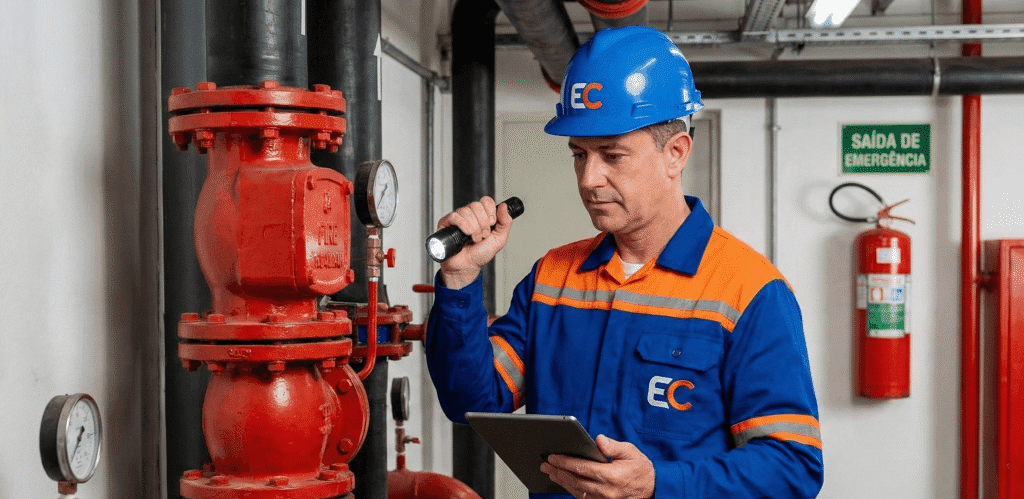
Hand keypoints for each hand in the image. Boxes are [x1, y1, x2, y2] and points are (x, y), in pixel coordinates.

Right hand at [436, 196, 513, 288]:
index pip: (486, 201)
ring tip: (474, 239)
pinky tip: (466, 235)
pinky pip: (455, 216)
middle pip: (476, 205)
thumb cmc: (481, 254)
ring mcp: (458, 218)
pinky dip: (463, 225)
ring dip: (474, 228)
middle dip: (483, 223)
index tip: (492, 223)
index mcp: (482, 215)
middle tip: (483, 235)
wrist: (467, 266)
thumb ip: (506, 222)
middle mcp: (470, 214)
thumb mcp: (500, 239)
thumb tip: (504, 206)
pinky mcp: (446, 223)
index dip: (490, 211)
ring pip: (466, 211)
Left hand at [540, 435, 654, 498]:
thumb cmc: (641, 469)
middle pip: (575, 481)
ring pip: (576, 491)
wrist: (653, 488)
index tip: (553, 457)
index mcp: (612, 476)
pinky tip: (564, 482)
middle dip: (558, 471)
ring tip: (550, 472)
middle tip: (545, 464)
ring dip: (561, 481)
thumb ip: (613, 446)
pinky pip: (583, 498)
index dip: (565, 462)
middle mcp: (606, 491)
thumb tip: (598, 440)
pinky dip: (571, 489)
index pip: (582, 468)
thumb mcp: (631, 451)